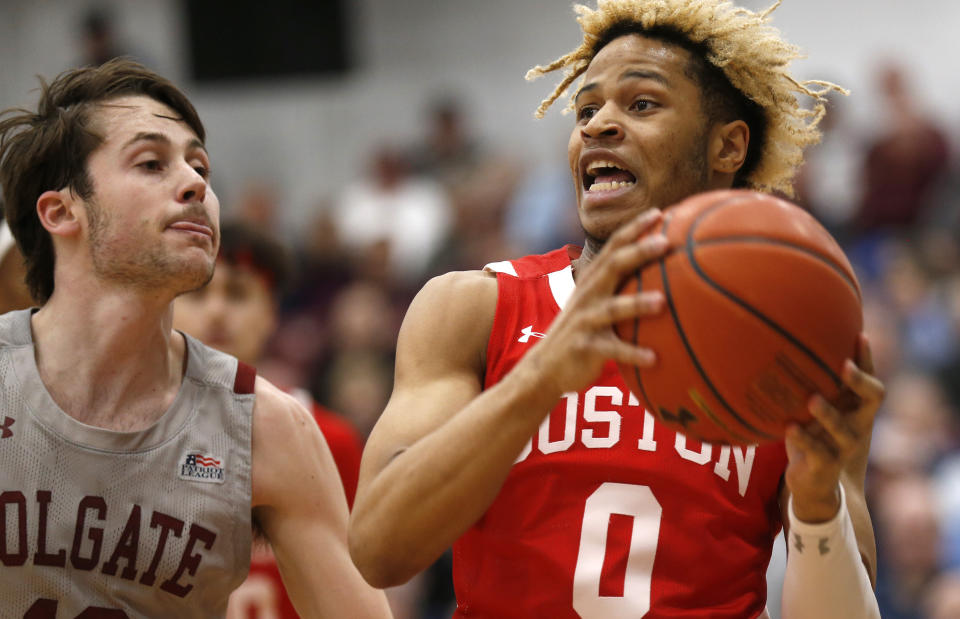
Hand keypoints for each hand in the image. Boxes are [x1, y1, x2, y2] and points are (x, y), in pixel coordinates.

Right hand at [522, 208, 667, 397]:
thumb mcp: (594, 303)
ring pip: (612, 309)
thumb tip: (662, 272)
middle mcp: (588, 296)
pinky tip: (654, 358)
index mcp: (593, 281)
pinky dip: (633, 354)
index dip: (634, 228)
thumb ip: (618, 285)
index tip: (659, 213)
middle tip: (665, 243)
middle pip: (613, 267)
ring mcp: (585, 321)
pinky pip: (612, 351)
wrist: (545, 367)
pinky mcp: (585, 348)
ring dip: (637, 304)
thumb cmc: (582, 331)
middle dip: (639, 252)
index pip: (613, 247)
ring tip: (662, 302)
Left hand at [784, 334, 883, 522]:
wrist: (812, 482)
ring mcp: (843, 446)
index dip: (868, 360)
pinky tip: (788, 427)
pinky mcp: (825, 464)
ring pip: (845, 429)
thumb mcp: (812, 409)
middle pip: (873, 400)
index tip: (859, 335)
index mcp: (855, 408)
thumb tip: (785, 347)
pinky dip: (802, 438)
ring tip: (812, 399)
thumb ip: (808, 386)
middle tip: (843, 366)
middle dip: (860, 382)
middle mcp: (857, 424)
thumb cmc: (812, 435)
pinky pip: (817, 451)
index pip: (869, 380)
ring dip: (829, 413)